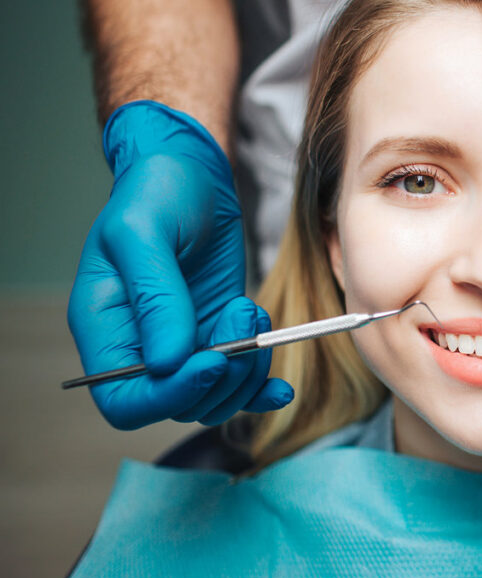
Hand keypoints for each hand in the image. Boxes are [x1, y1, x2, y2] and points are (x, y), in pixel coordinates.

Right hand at [67, 101, 292, 428]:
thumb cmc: (156, 192)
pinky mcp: (217, 334)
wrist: (190, 173)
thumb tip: (168, 362)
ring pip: (214, 396)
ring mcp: (182, 344)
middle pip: (176, 404)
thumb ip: (156, 298)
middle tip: (242, 320)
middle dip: (219, 377)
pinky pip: (236, 381)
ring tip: (250, 313)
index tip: (211, 361)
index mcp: (104, 328)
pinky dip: (260, 388)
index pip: (123, 401)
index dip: (168, 396)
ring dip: (245, 370)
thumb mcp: (144, 233)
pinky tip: (280, 387)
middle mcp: (140, 347)